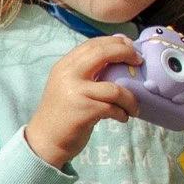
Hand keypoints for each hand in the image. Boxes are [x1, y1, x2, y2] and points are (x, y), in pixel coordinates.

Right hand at [24, 36, 140, 169]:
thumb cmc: (62, 113)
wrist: (45, 141)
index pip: (92, 44)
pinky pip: (113, 108)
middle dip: (125, 53)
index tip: (129, 45)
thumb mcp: (68, 86)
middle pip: (102, 54)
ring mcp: (76, 93)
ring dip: (130, 98)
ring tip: (134, 107)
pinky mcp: (84, 111)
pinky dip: (122, 113)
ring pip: (115, 89)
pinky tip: (123, 117)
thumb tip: (117, 59)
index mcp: (65, 66)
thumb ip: (85, 72)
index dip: (114, 42)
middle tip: (139, 61)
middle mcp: (68, 75)